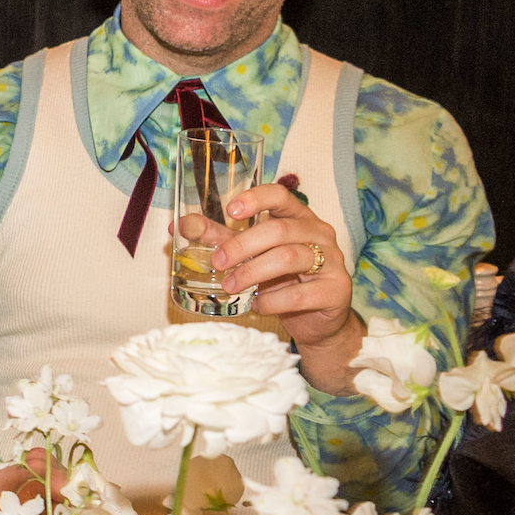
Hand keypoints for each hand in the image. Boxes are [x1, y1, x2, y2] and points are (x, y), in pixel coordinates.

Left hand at [181, 180, 361, 385]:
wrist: (318, 319)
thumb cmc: (283, 279)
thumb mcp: (252, 254)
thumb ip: (219, 238)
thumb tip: (178, 226)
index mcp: (298, 218)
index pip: (280, 196)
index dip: (256, 199)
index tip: (230, 210)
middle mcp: (318, 233)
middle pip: (278, 230)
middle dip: (242, 245)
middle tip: (218, 263)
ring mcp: (332, 261)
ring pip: (289, 257)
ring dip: (253, 272)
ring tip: (230, 286)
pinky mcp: (337, 290)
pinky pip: (300, 293)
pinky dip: (273, 300)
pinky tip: (258, 305)